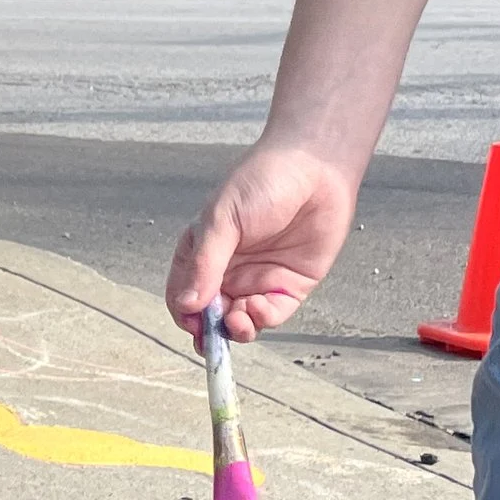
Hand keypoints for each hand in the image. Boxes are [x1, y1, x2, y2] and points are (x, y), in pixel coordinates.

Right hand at [165, 142, 360, 339]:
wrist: (316, 167)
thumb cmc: (263, 180)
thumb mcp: (222, 219)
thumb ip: (205, 264)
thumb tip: (187, 304)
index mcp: (203, 251)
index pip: (184, 294)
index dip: (184, 313)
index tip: (191, 321)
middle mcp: (228, 270)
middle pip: (211, 315)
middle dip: (210, 330)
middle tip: (214, 332)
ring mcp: (258, 279)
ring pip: (241, 321)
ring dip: (236, 329)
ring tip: (238, 319)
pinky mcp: (289, 286)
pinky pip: (272, 314)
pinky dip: (262, 319)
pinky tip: (257, 306)